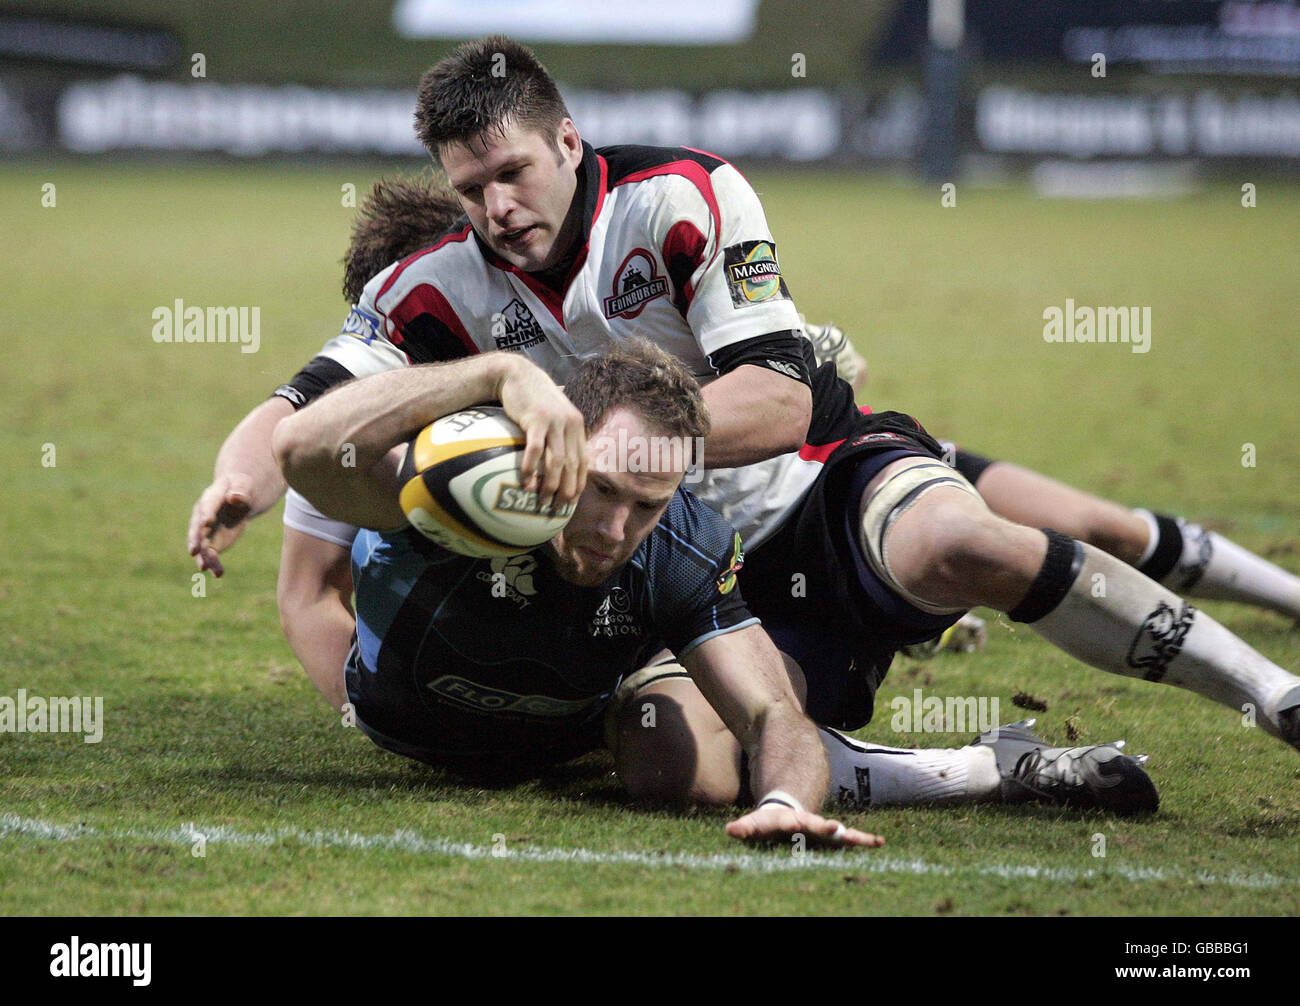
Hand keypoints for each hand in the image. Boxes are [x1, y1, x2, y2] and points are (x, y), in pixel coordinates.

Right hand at [187, 475, 254, 576]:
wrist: (238, 499)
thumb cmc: (241, 488)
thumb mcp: (244, 487)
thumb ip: (241, 492)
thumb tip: (235, 497)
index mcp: (210, 498)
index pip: (207, 506)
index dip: (206, 514)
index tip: (206, 522)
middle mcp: (202, 516)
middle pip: (197, 528)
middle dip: (195, 540)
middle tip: (194, 551)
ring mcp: (205, 531)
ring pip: (202, 546)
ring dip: (203, 557)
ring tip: (205, 568)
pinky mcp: (212, 543)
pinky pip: (211, 555)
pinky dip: (213, 564)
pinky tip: (218, 574)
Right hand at [496, 358, 586, 507]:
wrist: (518, 374)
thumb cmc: (533, 399)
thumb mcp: (554, 416)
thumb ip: (559, 435)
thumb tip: (557, 464)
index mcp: (577, 427)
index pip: (583, 462)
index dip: (579, 484)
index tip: (571, 502)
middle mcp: (570, 425)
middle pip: (572, 465)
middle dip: (567, 491)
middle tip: (557, 509)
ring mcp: (554, 422)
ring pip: (557, 461)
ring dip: (550, 485)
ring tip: (541, 501)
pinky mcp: (537, 420)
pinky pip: (535, 450)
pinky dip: (531, 468)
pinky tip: (525, 482)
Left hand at [725, 803, 883, 847]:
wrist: (785, 812)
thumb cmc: (769, 824)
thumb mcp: (756, 824)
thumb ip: (746, 827)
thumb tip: (730, 830)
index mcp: (792, 821)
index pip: (795, 823)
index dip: (800, 823)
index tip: (811, 824)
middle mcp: (811, 824)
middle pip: (821, 827)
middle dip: (828, 829)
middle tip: (837, 829)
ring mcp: (823, 829)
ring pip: (841, 833)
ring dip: (854, 837)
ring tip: (871, 841)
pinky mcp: (832, 837)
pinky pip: (850, 840)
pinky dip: (863, 841)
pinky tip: (878, 843)